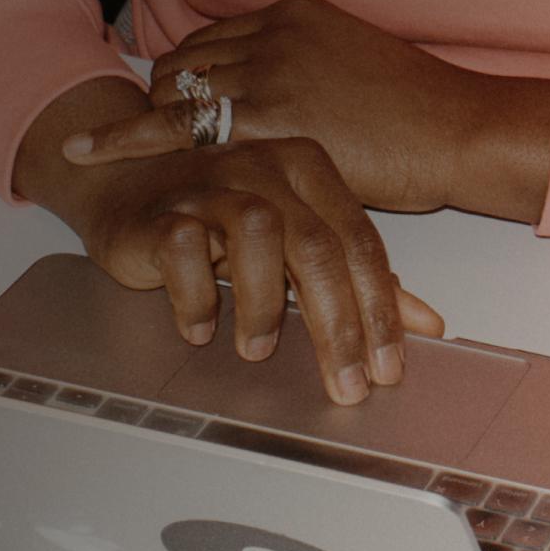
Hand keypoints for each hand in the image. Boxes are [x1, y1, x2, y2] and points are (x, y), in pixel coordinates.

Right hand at [16, 77, 444, 403]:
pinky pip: (186, 250)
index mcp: (311, 169)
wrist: (124, 183)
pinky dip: (197, 297)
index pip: (360, 243)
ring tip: (259, 350)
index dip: (380, 309)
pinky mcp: (162, 210)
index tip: (389, 369)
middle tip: (347, 383)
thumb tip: (426, 326)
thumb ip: (357, 276)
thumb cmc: (218, 217)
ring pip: (259, 235)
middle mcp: (269, 167)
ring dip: (264, 304)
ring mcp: (214, 183)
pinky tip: (199, 329)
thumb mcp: (293, 239)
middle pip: (319, 247)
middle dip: (340, 325)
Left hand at [59, 0, 549, 219]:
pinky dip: (127, 140)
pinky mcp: (270, 117)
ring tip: (102, 149)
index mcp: (295, 13)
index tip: (156, 98)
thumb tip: (277, 95)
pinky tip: (88, 151)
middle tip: (137, 136)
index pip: (207, 38)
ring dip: (142, 123)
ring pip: (172, 92)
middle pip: (180, 62)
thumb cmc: (419, 110)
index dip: (178, 76)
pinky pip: (177, 128)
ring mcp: (271, 72)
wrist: (458, 129)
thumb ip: (305, 68)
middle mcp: (275, 32)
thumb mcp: (355, 62)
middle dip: (156, 99)